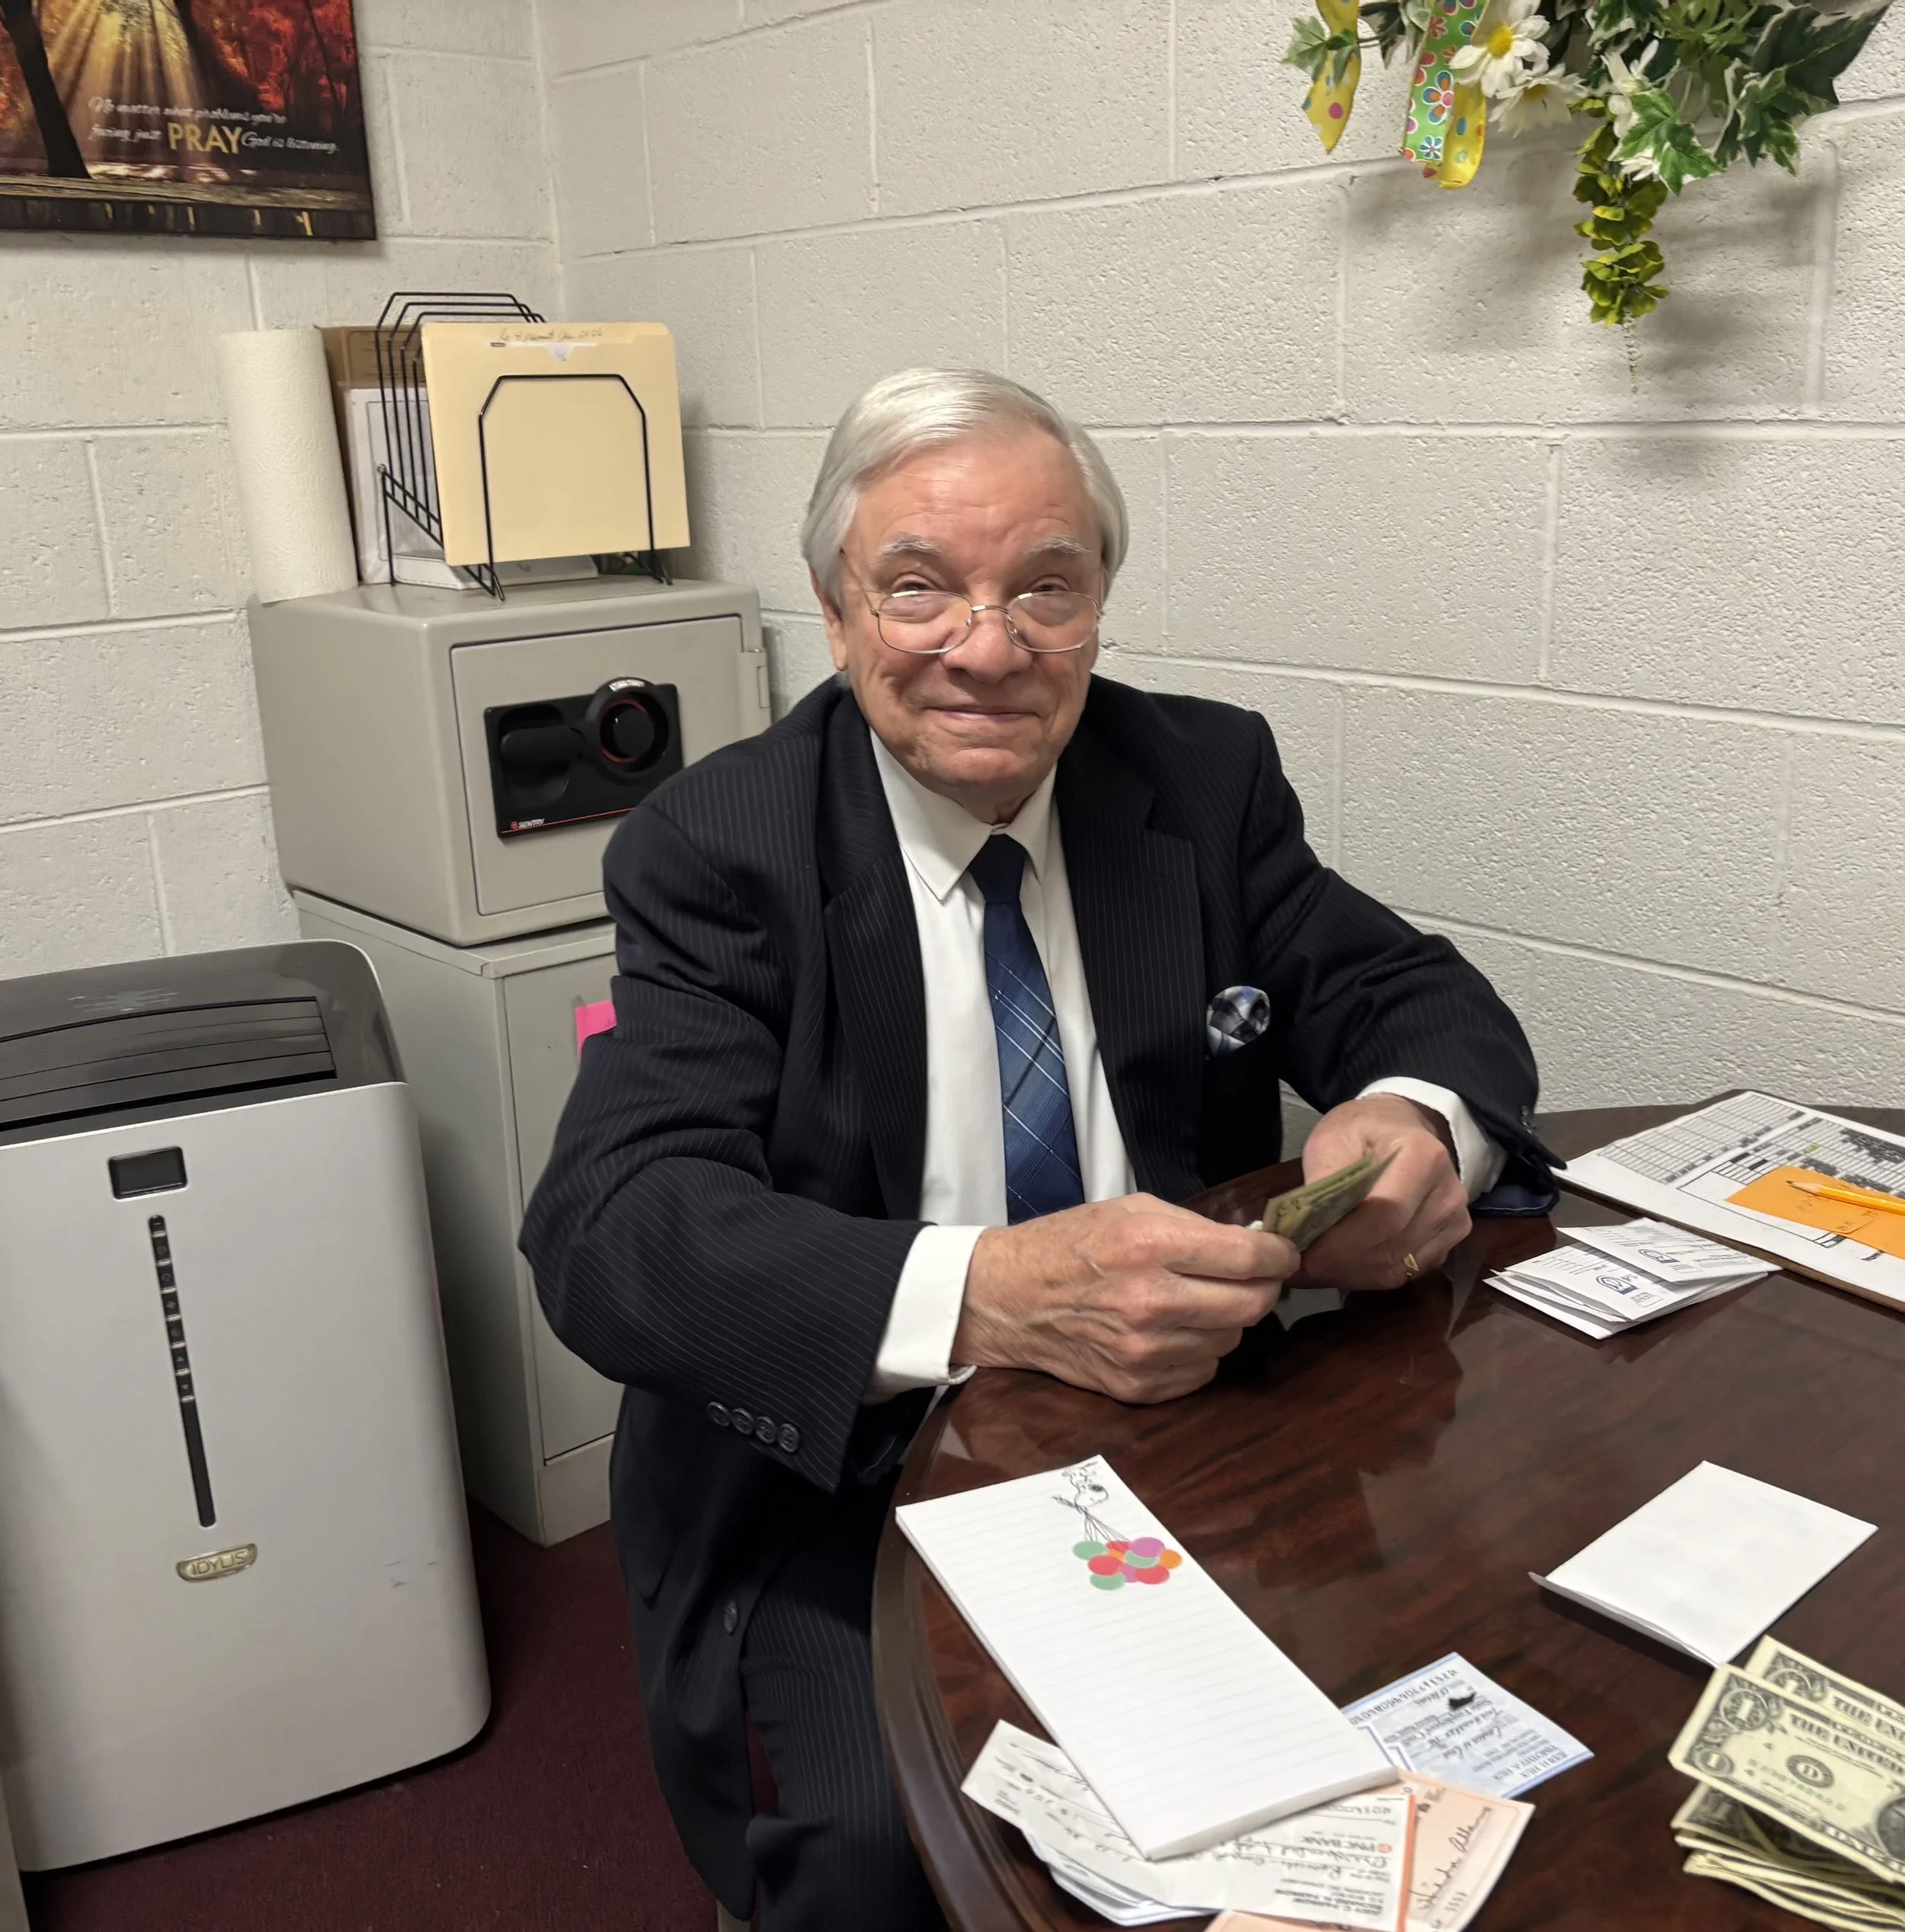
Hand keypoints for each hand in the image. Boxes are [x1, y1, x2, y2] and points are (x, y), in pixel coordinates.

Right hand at [953, 1195, 1297, 1404]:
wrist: (1008, 1298)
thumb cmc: (1068, 1245)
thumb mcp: (1130, 1210)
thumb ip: (1195, 1227)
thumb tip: (1254, 1247)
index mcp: (1149, 1246)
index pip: (1249, 1260)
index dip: (1280, 1255)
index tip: (1283, 1253)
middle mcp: (1150, 1302)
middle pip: (1251, 1306)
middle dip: (1262, 1288)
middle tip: (1252, 1277)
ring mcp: (1144, 1351)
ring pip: (1230, 1341)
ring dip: (1226, 1320)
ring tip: (1196, 1301)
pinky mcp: (1138, 1387)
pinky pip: (1202, 1371)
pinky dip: (1199, 1350)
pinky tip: (1173, 1330)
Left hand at [1297, 1095, 1469, 1290]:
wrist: (1403, 1128)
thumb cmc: (1364, 1130)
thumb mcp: (1332, 1139)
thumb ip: (1324, 1182)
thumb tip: (1304, 1233)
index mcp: (1422, 1158)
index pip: (1384, 1215)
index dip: (1343, 1244)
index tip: (1304, 1258)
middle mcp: (1448, 1194)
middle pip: (1392, 1248)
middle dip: (1341, 1265)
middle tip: (1300, 1270)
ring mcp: (1454, 1222)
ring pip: (1398, 1269)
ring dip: (1352, 1275)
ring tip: (1316, 1269)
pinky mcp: (1449, 1242)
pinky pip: (1407, 1273)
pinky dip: (1370, 1276)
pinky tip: (1343, 1267)